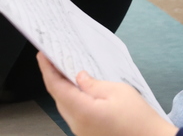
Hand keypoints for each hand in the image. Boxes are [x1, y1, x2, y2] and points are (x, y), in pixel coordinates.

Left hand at [37, 53, 176, 135]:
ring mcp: (82, 133)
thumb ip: (93, 83)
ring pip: (65, 107)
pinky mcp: (89, 135)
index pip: (56, 87)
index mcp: (82, 111)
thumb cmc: (139, 120)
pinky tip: (78, 90)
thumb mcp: (117, 91)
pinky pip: (74, 115)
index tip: (43, 55)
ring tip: (65, 71)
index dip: (47, 69)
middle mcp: (78, 125)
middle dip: (53, 78)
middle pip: (58, 98)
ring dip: (63, 89)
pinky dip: (72, 100)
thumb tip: (79, 77)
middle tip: (53, 59)